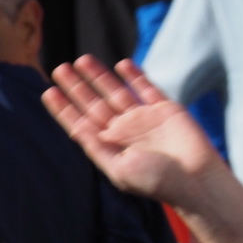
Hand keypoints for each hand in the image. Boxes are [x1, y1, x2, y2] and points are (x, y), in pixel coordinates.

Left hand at [44, 56, 223, 207]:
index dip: (64, 108)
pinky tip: (120, 64)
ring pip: (116, 91)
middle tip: (59, 69)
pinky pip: (146, 88)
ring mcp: (142, 118)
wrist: (195, 180)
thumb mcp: (118, 168)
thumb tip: (76, 128)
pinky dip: (135, 76)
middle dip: (76, 87)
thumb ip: (97, 147)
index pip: (80, 123)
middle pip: (93, 103)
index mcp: (108, 147)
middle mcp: (122, 131)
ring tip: (81, 60)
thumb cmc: (155, 182)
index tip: (48, 92)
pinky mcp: (164, 110)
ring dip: (99, 77)